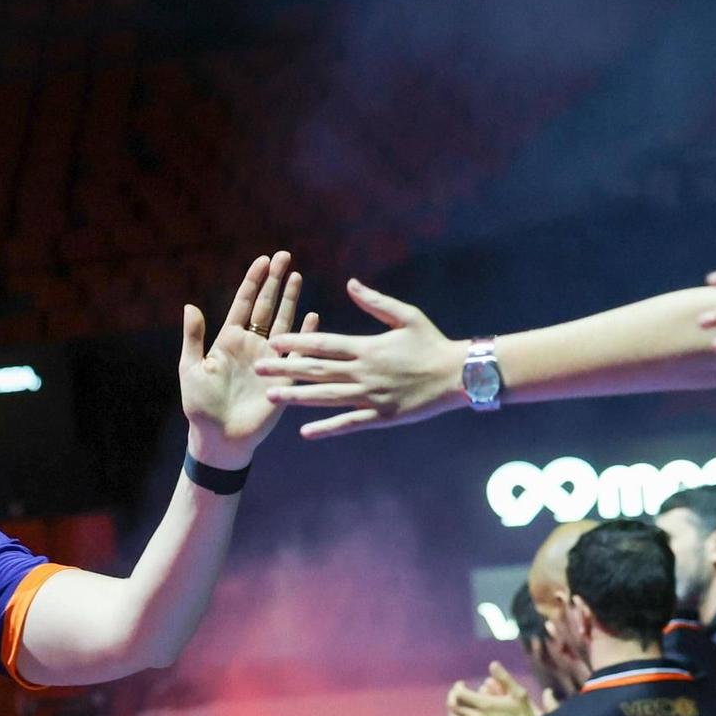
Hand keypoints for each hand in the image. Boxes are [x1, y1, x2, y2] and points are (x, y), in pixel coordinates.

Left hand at [180, 251, 314, 468]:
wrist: (220, 439)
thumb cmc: (201, 407)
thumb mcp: (191, 369)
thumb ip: (193, 338)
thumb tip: (189, 306)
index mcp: (229, 341)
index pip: (244, 304)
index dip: (253, 281)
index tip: (262, 260)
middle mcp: (251, 346)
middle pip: (266, 306)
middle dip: (275, 281)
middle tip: (284, 255)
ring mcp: (269, 360)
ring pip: (283, 323)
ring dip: (290, 300)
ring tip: (297, 276)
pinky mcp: (283, 378)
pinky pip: (298, 353)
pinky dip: (306, 335)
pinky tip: (313, 317)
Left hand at [254, 279, 469, 438]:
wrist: (457, 375)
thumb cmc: (432, 343)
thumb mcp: (406, 315)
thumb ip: (375, 302)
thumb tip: (350, 283)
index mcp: (367, 347)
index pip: (324, 344)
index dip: (297, 342)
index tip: (273, 341)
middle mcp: (364, 372)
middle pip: (317, 370)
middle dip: (285, 368)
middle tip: (258, 368)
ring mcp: (371, 396)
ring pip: (326, 397)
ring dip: (297, 397)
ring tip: (271, 396)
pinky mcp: (381, 416)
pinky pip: (349, 423)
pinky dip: (327, 428)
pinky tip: (305, 431)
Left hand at [446, 663, 541, 715]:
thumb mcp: (518, 693)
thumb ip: (504, 678)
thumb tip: (492, 664)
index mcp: (484, 705)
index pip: (458, 694)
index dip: (457, 687)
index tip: (462, 684)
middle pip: (453, 706)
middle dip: (454, 696)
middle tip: (460, 693)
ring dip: (456, 709)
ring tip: (463, 705)